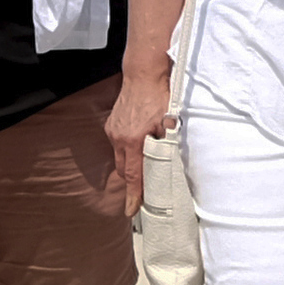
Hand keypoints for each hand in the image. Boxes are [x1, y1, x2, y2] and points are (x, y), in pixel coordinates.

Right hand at [106, 64, 171, 218]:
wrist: (143, 73)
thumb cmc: (159, 95)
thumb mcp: (168, 123)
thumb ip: (167, 145)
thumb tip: (170, 163)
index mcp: (133, 140)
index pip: (133, 176)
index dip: (133, 195)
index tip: (131, 211)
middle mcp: (119, 137)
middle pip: (124, 169)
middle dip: (132, 181)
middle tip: (142, 193)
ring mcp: (113, 130)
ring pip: (121, 156)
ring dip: (131, 163)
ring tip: (144, 165)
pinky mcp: (112, 123)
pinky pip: (119, 144)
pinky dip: (128, 149)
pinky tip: (139, 144)